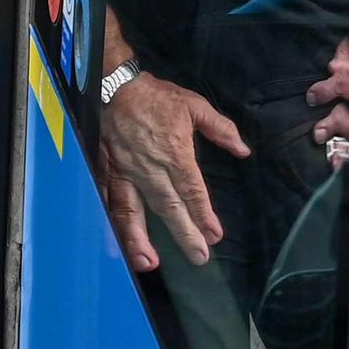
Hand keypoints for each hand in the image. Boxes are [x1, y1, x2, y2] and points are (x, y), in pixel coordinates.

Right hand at [96, 71, 249, 270]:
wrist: (115, 85)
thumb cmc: (157, 97)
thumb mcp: (194, 106)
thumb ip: (220, 129)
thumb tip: (242, 149)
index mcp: (174, 153)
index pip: (192, 191)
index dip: (204, 216)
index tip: (214, 236)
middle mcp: (149, 167)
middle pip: (168, 207)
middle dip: (184, 234)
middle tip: (197, 257)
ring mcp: (124, 171)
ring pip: (132, 210)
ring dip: (139, 239)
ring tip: (149, 263)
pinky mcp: (106, 170)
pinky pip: (107, 199)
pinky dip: (111, 221)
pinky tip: (116, 240)